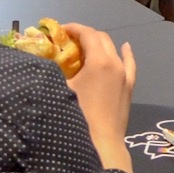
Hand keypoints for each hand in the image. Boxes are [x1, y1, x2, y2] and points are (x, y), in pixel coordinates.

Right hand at [62, 23, 135, 172]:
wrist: (101, 144)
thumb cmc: (78, 115)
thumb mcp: (61, 90)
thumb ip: (54, 71)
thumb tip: (43, 61)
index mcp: (98, 60)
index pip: (87, 33)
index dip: (73, 28)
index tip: (59, 31)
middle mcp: (115, 63)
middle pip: (100, 38)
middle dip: (84, 35)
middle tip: (68, 41)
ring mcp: (124, 75)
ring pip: (113, 49)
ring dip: (99, 45)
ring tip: (85, 49)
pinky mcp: (129, 87)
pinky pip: (130, 64)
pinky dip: (126, 53)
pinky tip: (125, 47)